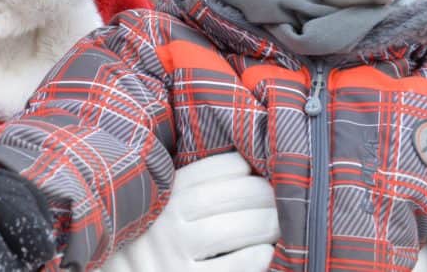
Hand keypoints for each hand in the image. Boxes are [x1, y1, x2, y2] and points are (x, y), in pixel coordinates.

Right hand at [101, 152, 277, 271]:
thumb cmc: (150, 244)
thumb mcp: (156, 210)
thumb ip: (184, 190)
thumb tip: (240, 165)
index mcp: (159, 198)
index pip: (206, 172)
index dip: (237, 167)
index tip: (252, 171)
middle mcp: (162, 224)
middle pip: (222, 197)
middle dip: (259, 194)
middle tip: (276, 198)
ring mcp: (172, 257)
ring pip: (228, 231)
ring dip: (262, 224)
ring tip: (276, 225)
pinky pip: (229, 268)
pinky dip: (253, 257)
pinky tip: (265, 253)